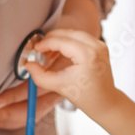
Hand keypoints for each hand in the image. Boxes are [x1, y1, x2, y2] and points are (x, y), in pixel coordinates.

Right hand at [0, 0, 100, 129]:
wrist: (106, 102)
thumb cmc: (86, 96)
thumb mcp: (59, 86)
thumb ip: (40, 76)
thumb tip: (28, 64)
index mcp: (88, 55)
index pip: (61, 41)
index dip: (45, 43)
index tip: (35, 49)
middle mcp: (96, 46)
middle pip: (67, 32)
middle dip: (51, 39)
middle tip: (39, 49)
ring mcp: (100, 45)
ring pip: (74, 33)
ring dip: (59, 39)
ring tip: (48, 52)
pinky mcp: (101, 46)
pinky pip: (81, 37)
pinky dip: (69, 42)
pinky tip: (59, 52)